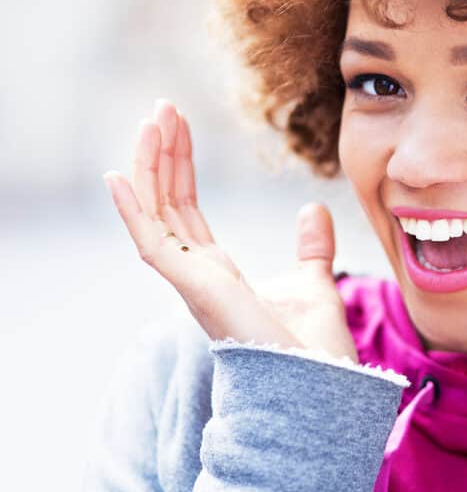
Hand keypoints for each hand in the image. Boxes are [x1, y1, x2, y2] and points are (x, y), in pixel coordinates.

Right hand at [102, 98, 357, 361]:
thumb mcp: (314, 281)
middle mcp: (197, 275)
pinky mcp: (196, 290)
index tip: (178, 125)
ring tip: (151, 122)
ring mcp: (192, 283)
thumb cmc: (313, 346)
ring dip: (150, 167)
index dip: (180, 167)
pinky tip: (120, 175)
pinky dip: (134, 211)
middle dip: (163, 155)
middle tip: (162, 109)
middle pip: (168, 203)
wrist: (321, 383)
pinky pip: (153, 246)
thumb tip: (311, 211)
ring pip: (156, 215)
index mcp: (218, 271)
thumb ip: (310, 248)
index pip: (187, 208)